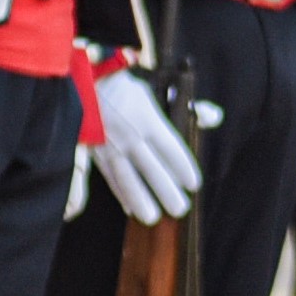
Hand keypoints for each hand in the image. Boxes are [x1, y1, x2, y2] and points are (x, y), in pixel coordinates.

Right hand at [91, 68, 200, 223]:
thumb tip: (216, 117)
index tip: (193, 184)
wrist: (79, 78)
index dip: (183, 168)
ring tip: (151, 217)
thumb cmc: (120, 85)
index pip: (172, 150)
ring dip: (139, 199)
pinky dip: (117, 192)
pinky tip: (126, 206)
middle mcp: (129, 136)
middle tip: (179, 209)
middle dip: (166, 191)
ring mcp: (107, 145)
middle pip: (151, 169)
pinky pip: (105, 176)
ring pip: (126, 178)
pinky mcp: (88, 150)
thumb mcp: (152, 93)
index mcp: (147, 120)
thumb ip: (186, 108)